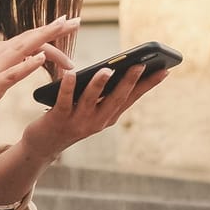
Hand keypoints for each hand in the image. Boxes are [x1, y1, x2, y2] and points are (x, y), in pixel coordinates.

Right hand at [0, 16, 77, 139]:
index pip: (27, 38)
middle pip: (29, 37)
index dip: (48, 31)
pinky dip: (27, 64)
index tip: (66, 24)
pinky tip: (41, 60)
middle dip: (54, 28)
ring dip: (46, 37)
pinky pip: (12, 72)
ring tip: (65, 29)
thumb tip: (30, 59)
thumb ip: (9, 66)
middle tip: (76, 21)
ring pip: (24, 47)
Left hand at [21, 57, 168, 159]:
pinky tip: (71, 73)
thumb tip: (116, 68)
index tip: (165, 70)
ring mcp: (79, 122)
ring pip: (91, 100)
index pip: (132, 98)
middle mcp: (98, 121)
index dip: (148, 85)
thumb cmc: (70, 118)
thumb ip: (104, 92)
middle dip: (129, 82)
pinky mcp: (58, 119)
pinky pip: (64, 100)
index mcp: (109, 116)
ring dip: (100, 85)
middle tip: (140, 64)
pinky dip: (68, 87)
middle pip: (116, 99)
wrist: (44, 145)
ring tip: (107, 70)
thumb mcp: (92, 108)